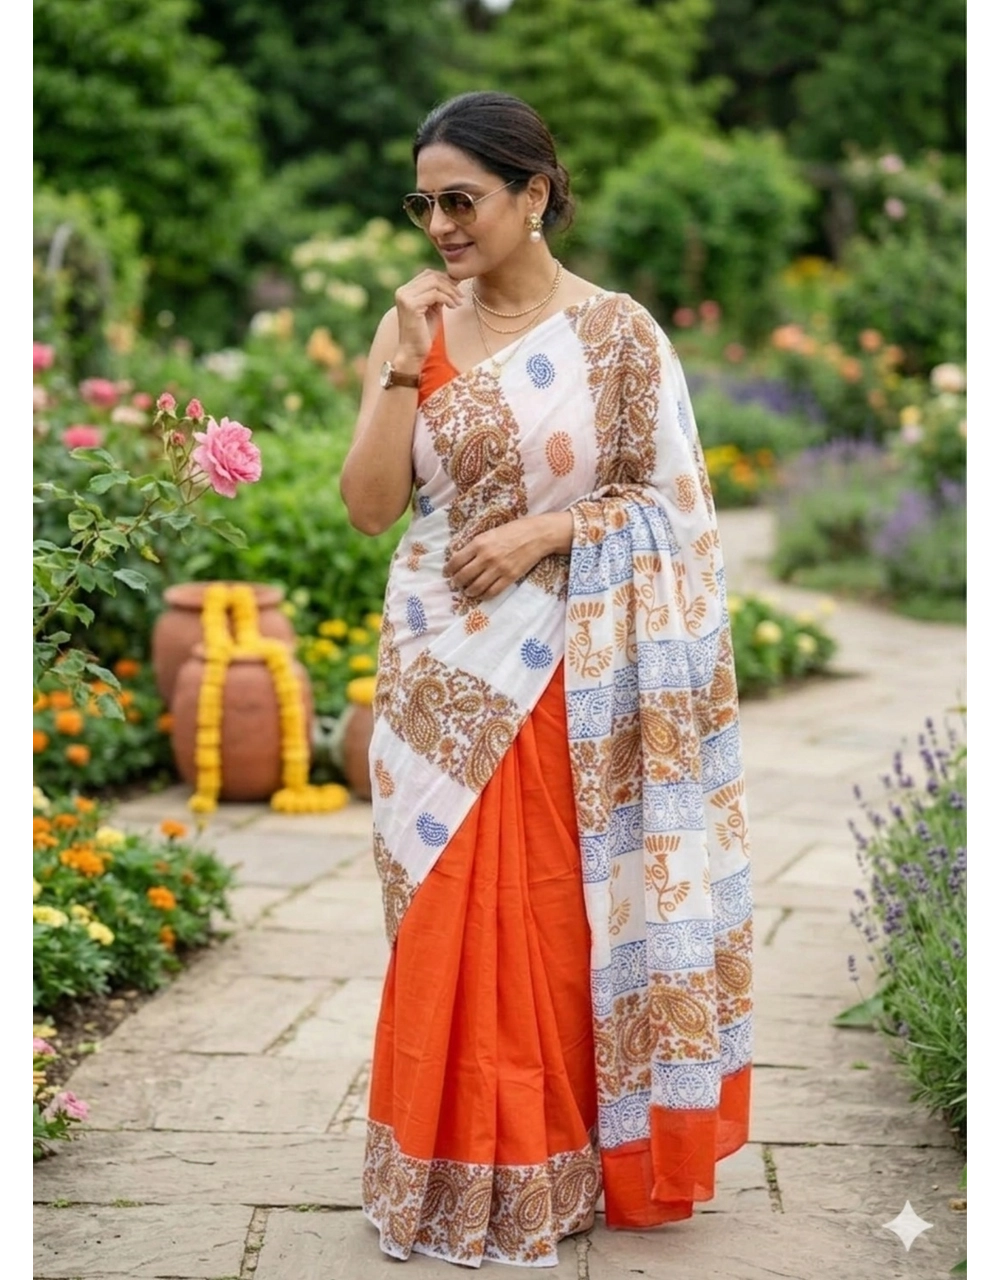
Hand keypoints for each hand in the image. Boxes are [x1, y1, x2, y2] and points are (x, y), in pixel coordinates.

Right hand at [394, 269, 464, 364]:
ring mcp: (405, 297)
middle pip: (432, 276)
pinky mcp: (411, 305)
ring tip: (459, 303)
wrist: (413, 352)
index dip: (445, 279)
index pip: (428, 274)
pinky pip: (435, 294)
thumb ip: (438, 294)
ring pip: (434, 283)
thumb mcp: (432, 309)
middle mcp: (402, 291)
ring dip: (451, 292)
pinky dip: (447, 299)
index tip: (458, 289)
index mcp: (405, 290)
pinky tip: (453, 307)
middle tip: (460, 297)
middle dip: (450, 284)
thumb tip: (453, 278)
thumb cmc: (424, 333)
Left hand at [444, 514, 571, 601]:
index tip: (447, 573)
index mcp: (479, 543)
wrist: (536, 535)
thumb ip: (476, 545)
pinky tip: (482, 594)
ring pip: (476, 587)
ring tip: (468, 591)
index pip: (456, 561)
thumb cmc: (513, 531)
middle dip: (457, 582)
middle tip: (457, 584)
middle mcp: (486, 556)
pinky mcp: (510, 577)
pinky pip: (492, 592)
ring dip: (469, 591)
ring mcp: (498, 568)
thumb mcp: (490, 533)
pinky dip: (484, 596)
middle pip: (464, 576)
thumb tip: (462, 558)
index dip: (449, 570)